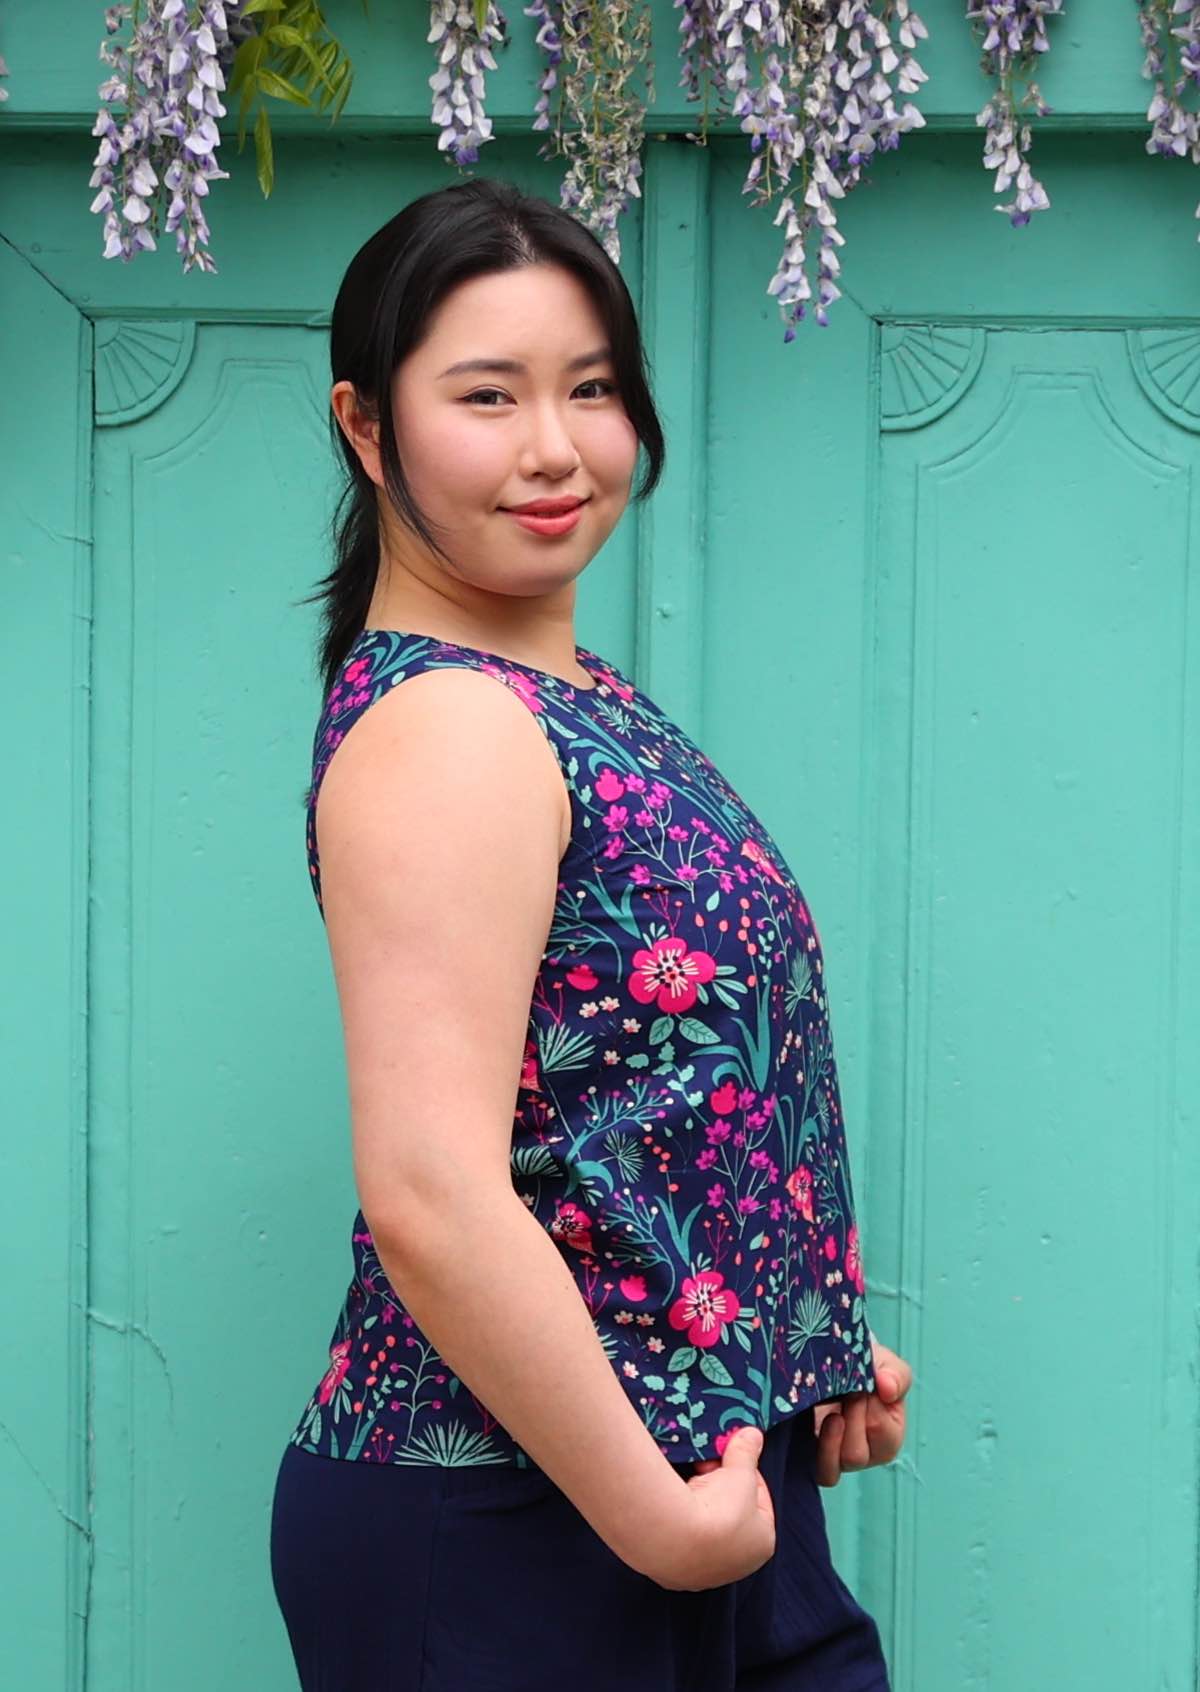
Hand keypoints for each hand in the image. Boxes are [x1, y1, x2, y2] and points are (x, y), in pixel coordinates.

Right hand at [648, 1425, 776, 1591]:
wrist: (675, 1538)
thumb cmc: (720, 1507)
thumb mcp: (739, 1471)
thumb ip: (747, 1451)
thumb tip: (753, 1434)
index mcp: (763, 1543)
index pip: (759, 1499)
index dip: (744, 1473)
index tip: (730, 1458)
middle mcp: (738, 1566)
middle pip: (731, 1516)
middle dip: (719, 1488)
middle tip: (706, 1467)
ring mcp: (706, 1575)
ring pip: (705, 1531)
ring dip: (698, 1505)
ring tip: (688, 1481)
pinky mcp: (676, 1576)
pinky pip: (680, 1542)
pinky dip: (678, 1524)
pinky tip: (673, 1505)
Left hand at [686, 1334, 912, 1492]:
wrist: (824, 1358)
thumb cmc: (857, 1362)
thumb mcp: (880, 1361)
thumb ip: (894, 1373)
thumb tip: (888, 1387)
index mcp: (889, 1432)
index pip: (885, 1435)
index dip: (871, 1410)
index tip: (861, 1387)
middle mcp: (866, 1451)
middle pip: (858, 1455)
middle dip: (849, 1420)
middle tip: (844, 1394)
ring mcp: (837, 1457)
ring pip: (835, 1468)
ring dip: (830, 1438)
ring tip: (830, 1413)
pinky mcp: (812, 1458)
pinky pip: (818, 1472)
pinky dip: (815, 1452)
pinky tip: (812, 1426)